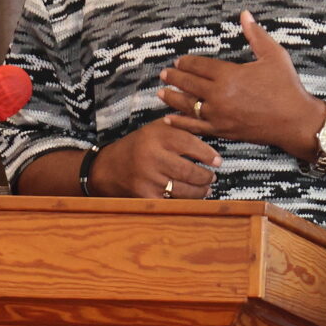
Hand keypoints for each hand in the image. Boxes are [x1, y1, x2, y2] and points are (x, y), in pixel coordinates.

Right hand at [88, 119, 219, 199]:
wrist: (108, 168)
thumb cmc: (138, 146)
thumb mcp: (155, 129)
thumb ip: (179, 126)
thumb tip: (208, 123)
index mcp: (156, 136)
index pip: (189, 144)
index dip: (207, 154)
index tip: (218, 161)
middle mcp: (151, 156)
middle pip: (189, 170)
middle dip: (205, 176)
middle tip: (212, 177)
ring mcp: (148, 178)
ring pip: (183, 189)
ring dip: (199, 191)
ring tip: (206, 188)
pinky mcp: (145, 195)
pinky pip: (172, 201)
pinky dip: (184, 201)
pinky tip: (190, 198)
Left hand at [159, 12, 325, 159]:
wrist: (295, 121)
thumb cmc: (286, 87)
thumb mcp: (274, 55)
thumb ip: (256, 35)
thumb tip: (245, 14)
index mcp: (229, 75)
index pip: (199, 66)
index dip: (186, 63)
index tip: (178, 62)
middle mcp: (219, 95)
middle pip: (189, 84)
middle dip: (175, 78)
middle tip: (164, 74)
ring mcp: (219, 115)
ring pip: (188, 105)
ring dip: (173, 98)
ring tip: (161, 93)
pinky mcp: (222, 131)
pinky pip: (196, 127)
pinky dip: (181, 123)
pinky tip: (169, 119)